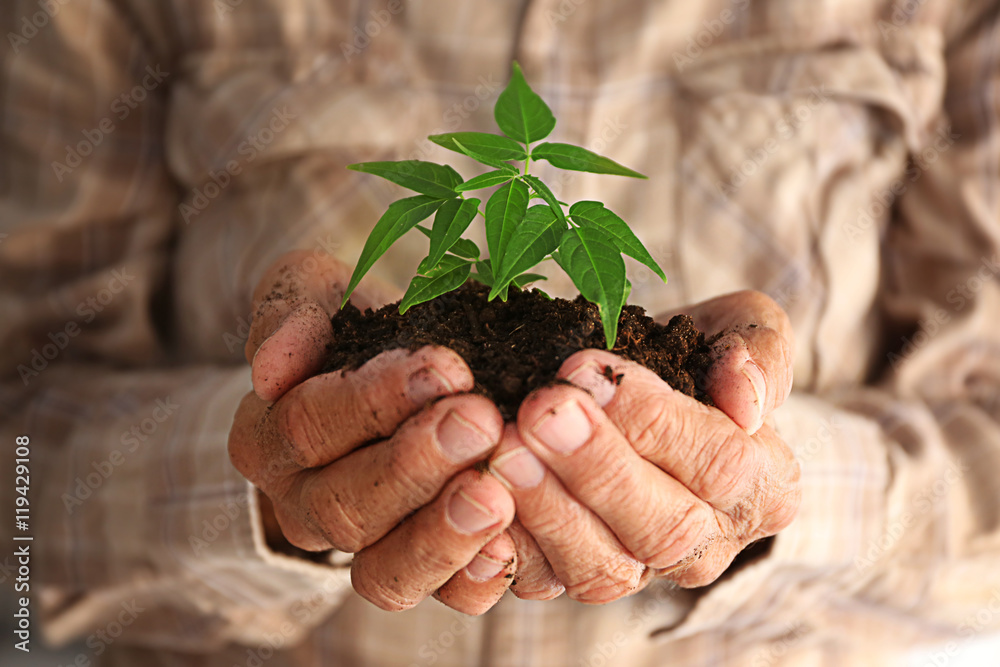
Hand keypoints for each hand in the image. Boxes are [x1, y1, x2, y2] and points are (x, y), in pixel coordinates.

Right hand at [228, 250, 516, 613]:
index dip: (372, 400)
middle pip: (347, 504)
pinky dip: (475, 578)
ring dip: (443, 532)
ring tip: (494, 494)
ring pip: (386, 569)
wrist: (392, 374)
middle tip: (480, 422)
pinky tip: (509, 544)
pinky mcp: (419, 573)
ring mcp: (362, 550)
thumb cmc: (353, 327)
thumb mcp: (313, 293)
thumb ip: (289, 312)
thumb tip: (272, 367)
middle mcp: (305, 505)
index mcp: (269, 438)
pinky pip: (442, 597)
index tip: (444, 367)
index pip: (308, 424)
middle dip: (416, 464)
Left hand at [490, 290, 800, 601]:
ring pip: (601, 568)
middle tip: (539, 412)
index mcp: (763, 488)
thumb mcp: (742, 330)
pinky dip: (507, 548)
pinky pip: (541, 583)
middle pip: (663, 528)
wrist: (645, 393)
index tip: (587, 371)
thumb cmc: (696, 358)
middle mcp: (707, 545)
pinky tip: (476, 498)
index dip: (655, 421)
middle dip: (596, 467)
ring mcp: (640, 572)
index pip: (721, 465)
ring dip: (547, 508)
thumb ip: (758, 352)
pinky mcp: (574, 579)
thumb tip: (746, 400)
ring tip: (504, 449)